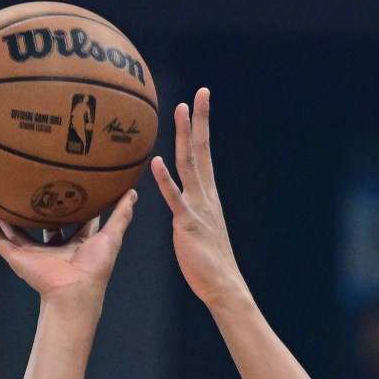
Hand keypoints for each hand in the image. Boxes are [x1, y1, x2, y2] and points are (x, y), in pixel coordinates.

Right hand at [0, 191, 138, 306]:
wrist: (74, 291)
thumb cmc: (95, 267)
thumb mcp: (111, 236)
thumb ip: (121, 215)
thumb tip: (133, 193)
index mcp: (75, 243)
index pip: (72, 219)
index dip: (70, 202)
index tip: (66, 182)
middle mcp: (52, 247)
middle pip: (41, 223)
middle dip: (36, 206)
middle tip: (30, 182)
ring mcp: (33, 252)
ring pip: (15, 229)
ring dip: (5, 214)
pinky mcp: (17, 258)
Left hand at [151, 88, 246, 309]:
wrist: (222, 284)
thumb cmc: (208, 260)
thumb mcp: (198, 227)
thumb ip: (190, 209)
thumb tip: (180, 199)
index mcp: (207, 194)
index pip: (204, 153)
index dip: (202, 126)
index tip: (200, 101)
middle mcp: (205, 195)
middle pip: (201, 150)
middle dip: (199, 121)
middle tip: (197, 94)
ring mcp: (197, 207)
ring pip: (190, 165)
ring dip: (185, 137)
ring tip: (180, 112)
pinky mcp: (187, 223)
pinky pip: (175, 198)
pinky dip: (166, 179)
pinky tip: (156, 162)